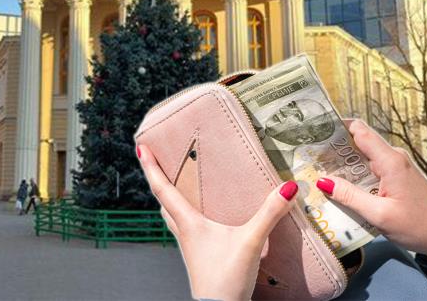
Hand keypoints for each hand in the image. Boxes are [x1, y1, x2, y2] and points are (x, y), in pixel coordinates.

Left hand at [137, 144, 297, 300]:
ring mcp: (189, 245)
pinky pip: (183, 227)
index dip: (151, 167)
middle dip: (155, 178)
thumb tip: (287, 188)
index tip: (140, 147)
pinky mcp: (197, 255)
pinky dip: (183, 214)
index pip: (163, 188)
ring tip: (172, 183)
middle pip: (162, 200)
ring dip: (167, 197)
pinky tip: (198, 216)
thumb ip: (269, 214)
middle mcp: (184, 231)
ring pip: (170, 215)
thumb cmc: (226, 280)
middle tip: (151, 160)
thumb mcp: (250, 241)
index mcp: (189, 223)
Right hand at [317, 119, 426, 262]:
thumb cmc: (417, 226)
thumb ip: (350, 196)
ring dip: (342, 161)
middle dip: (334, 146)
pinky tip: (338, 182)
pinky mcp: (396, 177)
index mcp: (390, 161)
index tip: (314, 128)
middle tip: (307, 153)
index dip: (336, 125)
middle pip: (358, 141)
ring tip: (316, 167)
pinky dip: (354, 172)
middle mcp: (393, 157)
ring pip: (363, 156)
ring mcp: (395, 166)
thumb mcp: (379, 215)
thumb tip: (322, 180)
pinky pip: (370, 167)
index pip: (359, 130)